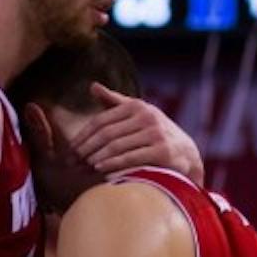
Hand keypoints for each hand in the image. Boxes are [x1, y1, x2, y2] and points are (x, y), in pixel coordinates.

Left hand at [74, 85, 202, 180]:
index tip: (70, 150)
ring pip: (116, 146)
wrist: (186, 152)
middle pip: (106, 134)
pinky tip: (100, 170)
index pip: (101, 121)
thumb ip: (114, 101)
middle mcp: (146, 116)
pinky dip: (113, 164)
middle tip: (72, 162)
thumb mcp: (137, 113)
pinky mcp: (162, 151)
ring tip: (82, 168)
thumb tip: (92, 86)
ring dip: (96, 159)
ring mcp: (155, 133)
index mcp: (136, 106)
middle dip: (86, 149)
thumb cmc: (154, 133)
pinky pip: (131, 158)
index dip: (83, 136)